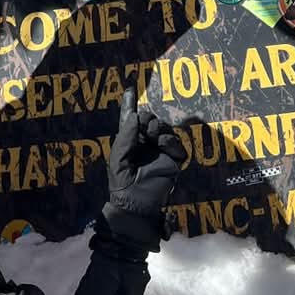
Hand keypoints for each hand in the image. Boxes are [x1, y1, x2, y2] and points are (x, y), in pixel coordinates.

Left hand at [101, 87, 186, 249]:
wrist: (135, 206)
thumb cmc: (122, 184)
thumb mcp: (118, 159)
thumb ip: (126, 136)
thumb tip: (135, 115)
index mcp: (130, 142)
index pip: (131, 120)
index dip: (130, 105)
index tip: (130, 89)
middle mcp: (146, 144)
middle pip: (150, 119)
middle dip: (147, 118)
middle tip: (145, 127)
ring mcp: (161, 152)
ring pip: (164, 128)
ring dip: (158, 127)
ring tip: (153, 136)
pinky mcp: (174, 161)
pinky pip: (176, 144)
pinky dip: (170, 140)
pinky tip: (162, 143)